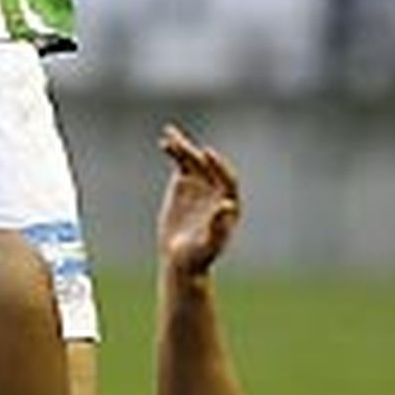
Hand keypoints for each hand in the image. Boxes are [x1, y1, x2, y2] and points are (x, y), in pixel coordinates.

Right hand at [157, 123, 240, 275]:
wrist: (181, 259)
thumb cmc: (199, 256)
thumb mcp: (210, 244)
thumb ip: (219, 226)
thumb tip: (227, 205)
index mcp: (229, 203)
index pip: (227, 179)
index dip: (218, 166)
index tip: (207, 154)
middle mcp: (217, 189)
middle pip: (207, 167)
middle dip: (194, 154)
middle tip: (182, 144)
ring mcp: (200, 184)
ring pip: (193, 161)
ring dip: (183, 147)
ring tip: (170, 135)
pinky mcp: (184, 183)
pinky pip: (181, 163)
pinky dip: (174, 153)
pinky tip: (165, 143)